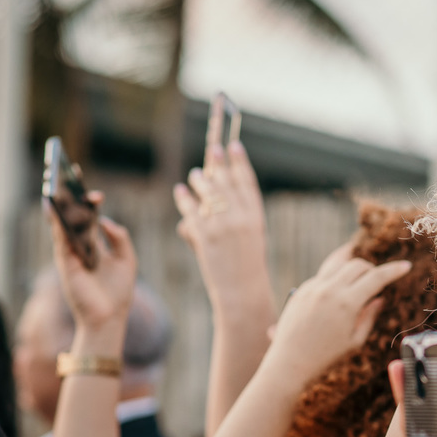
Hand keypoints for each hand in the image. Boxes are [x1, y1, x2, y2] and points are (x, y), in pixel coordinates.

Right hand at [43, 193, 136, 332]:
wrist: (110, 316)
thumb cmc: (119, 291)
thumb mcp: (128, 260)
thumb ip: (120, 238)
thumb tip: (106, 221)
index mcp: (95, 244)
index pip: (89, 217)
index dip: (88, 200)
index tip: (90, 184)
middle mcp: (80, 247)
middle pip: (73, 216)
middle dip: (70, 195)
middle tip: (69, 174)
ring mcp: (70, 254)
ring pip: (62, 224)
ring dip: (60, 205)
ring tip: (58, 184)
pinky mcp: (65, 263)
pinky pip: (59, 239)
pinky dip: (57, 223)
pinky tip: (56, 208)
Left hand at [173, 98, 268, 310]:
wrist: (242, 290)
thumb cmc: (245, 267)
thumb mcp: (248, 239)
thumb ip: (232, 219)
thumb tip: (208, 203)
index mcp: (256, 217)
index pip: (247, 182)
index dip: (240, 162)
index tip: (234, 146)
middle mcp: (240, 217)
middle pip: (227, 182)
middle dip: (220, 163)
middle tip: (213, 149)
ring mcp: (222, 225)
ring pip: (208, 193)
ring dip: (201, 180)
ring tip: (196, 175)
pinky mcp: (205, 235)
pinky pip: (191, 210)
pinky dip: (185, 199)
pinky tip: (181, 191)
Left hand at [260, 242, 411, 384]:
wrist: (290, 361)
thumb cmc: (326, 356)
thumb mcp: (355, 340)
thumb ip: (369, 316)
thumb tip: (379, 298)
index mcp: (347, 303)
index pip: (376, 277)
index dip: (394, 270)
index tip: (406, 266)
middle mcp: (329, 289)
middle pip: (358, 264)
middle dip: (372, 269)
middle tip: (378, 281)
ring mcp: (313, 287)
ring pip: (338, 262)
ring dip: (353, 265)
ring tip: (361, 273)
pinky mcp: (302, 289)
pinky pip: (324, 274)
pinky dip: (336, 275)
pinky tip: (340, 288)